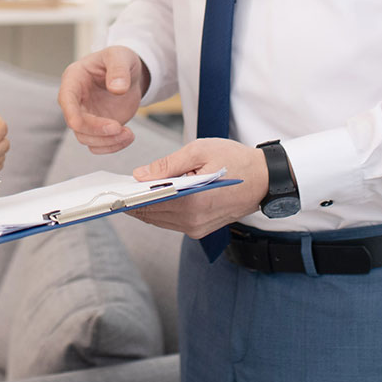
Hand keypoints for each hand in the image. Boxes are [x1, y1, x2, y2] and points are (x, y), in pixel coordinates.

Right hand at [58, 46, 147, 152]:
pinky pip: (99, 144)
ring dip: (107, 141)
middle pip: (75, 123)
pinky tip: (127, 137)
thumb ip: (118, 69)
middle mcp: (76, 100)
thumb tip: (117, 88)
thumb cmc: (120, 60)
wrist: (131, 73)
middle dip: (96, 130)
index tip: (81, 124)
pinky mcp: (98, 127)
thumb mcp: (120, 56)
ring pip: (86, 138)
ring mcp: (87, 116)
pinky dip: (112, 146)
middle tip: (119, 128)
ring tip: (129, 134)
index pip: (66, 99)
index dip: (71, 113)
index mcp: (74, 79)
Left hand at [126, 138, 268, 237]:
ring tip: (137, 188)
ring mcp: (197, 229)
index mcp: (191, 202)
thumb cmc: (236, 160)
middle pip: (150, 214)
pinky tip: (156, 195)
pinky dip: (161, 209)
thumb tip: (139, 175)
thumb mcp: (200, 151)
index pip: (148, 203)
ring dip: (147, 205)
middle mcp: (192, 222)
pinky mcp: (201, 230)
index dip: (129, 196)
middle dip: (135, 200)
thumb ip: (167, 164)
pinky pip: (172, 222)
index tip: (115, 189)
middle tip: (121, 186)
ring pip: (159, 220)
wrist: (266, 179)